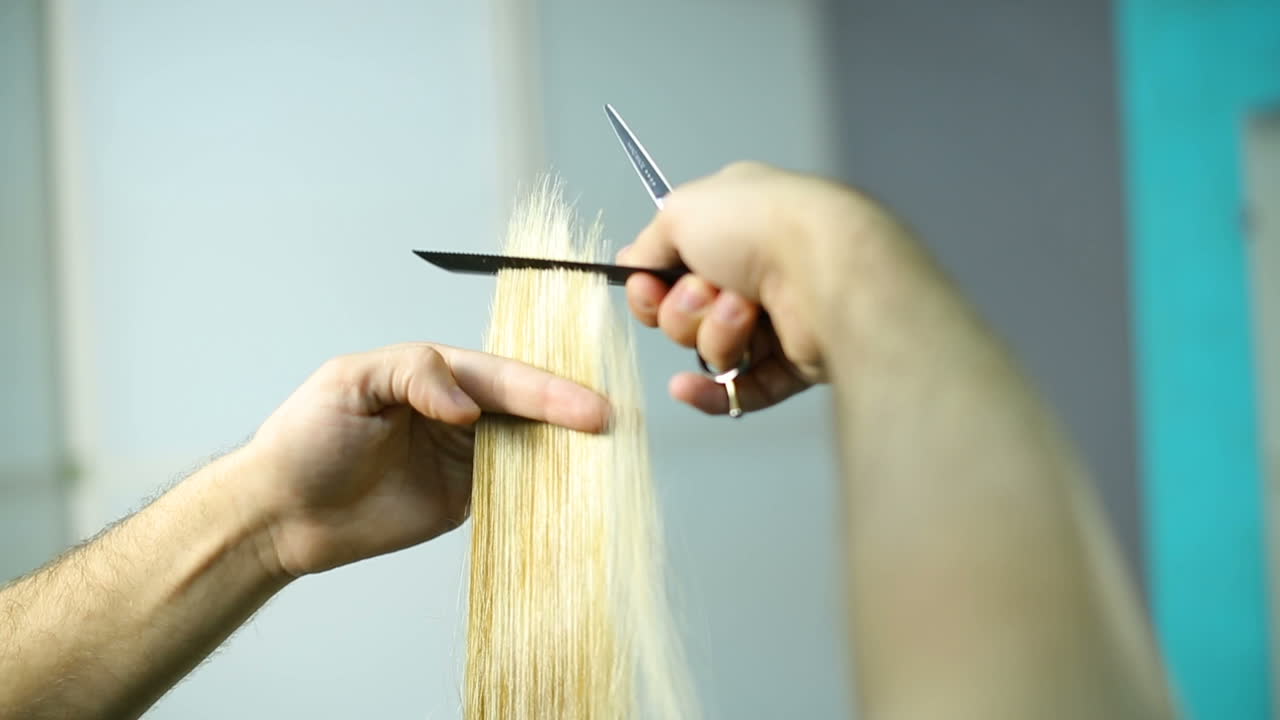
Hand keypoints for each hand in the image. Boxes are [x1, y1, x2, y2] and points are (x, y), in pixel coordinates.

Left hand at [241, 343, 608, 577]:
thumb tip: (468, 406)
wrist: (279, 514)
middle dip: (569, 412)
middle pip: (525, 407)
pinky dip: (544, 488)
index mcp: (434, 375)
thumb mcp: (350, 381)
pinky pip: (512, 489)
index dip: (546, 390)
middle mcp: (456, 411)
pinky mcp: (463, 499)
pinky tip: (571, 487)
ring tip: (607, 454)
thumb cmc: (305, 438)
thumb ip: (414, 374)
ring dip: (564, 449)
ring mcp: (462, 456)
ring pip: (527, 445)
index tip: (583, 407)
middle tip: (610, 424)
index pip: (502, 377)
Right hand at [620, 162, 878, 413]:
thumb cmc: (760, 226)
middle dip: (685, 309)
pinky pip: (738, 391)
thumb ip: (647, 244)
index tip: (648, 285)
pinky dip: (710, 393)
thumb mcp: (680, 212)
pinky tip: (686, 387)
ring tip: (744, 313)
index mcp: (734, 225)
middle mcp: (757, 269)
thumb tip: (631, 266)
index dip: (650, 284)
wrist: (827, 266)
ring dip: (714, 334)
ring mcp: (778, 318)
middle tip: (710, 290)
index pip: (671, 267)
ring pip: (711, 349)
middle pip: (685, 313)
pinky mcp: (796, 363)